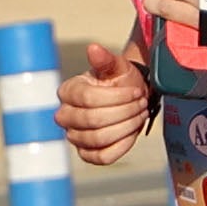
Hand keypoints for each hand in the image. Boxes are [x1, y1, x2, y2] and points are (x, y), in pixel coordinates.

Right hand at [57, 32, 154, 161]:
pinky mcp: (87, 154)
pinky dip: (121, 146)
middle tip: (141, 103)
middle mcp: (65, 115)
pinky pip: (102, 157)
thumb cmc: (119, 80)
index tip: (137, 92)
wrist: (129, 98)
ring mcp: (74, 136)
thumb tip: (93, 48)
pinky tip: (132, 132)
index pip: (87, 99)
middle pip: (92, 120)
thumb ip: (106, 59)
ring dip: (126, 127)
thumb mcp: (116, 66)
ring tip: (139, 114)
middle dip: (124, 112)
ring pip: (98, 139)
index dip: (117, 97)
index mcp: (68, 91)